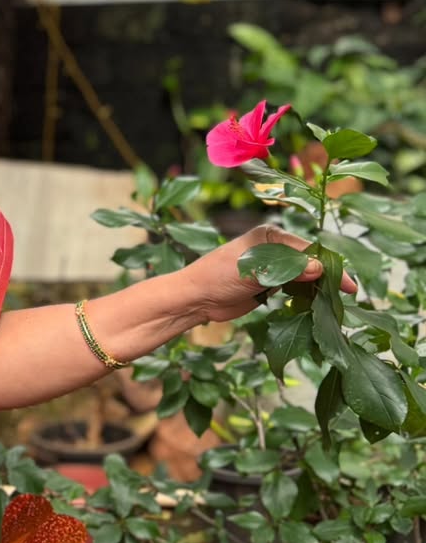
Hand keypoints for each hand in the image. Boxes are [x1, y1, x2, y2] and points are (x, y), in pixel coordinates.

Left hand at [183, 225, 357, 324]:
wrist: (196, 298)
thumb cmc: (218, 277)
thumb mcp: (254, 271)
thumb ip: (286, 270)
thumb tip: (318, 268)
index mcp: (270, 236)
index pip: (308, 250)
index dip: (329, 266)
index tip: (347, 284)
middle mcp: (274, 249)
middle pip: (310, 262)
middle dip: (328, 278)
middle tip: (347, 296)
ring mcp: (273, 267)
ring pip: (305, 277)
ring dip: (318, 289)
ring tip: (335, 303)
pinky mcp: (270, 285)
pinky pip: (295, 289)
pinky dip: (306, 297)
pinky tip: (317, 306)